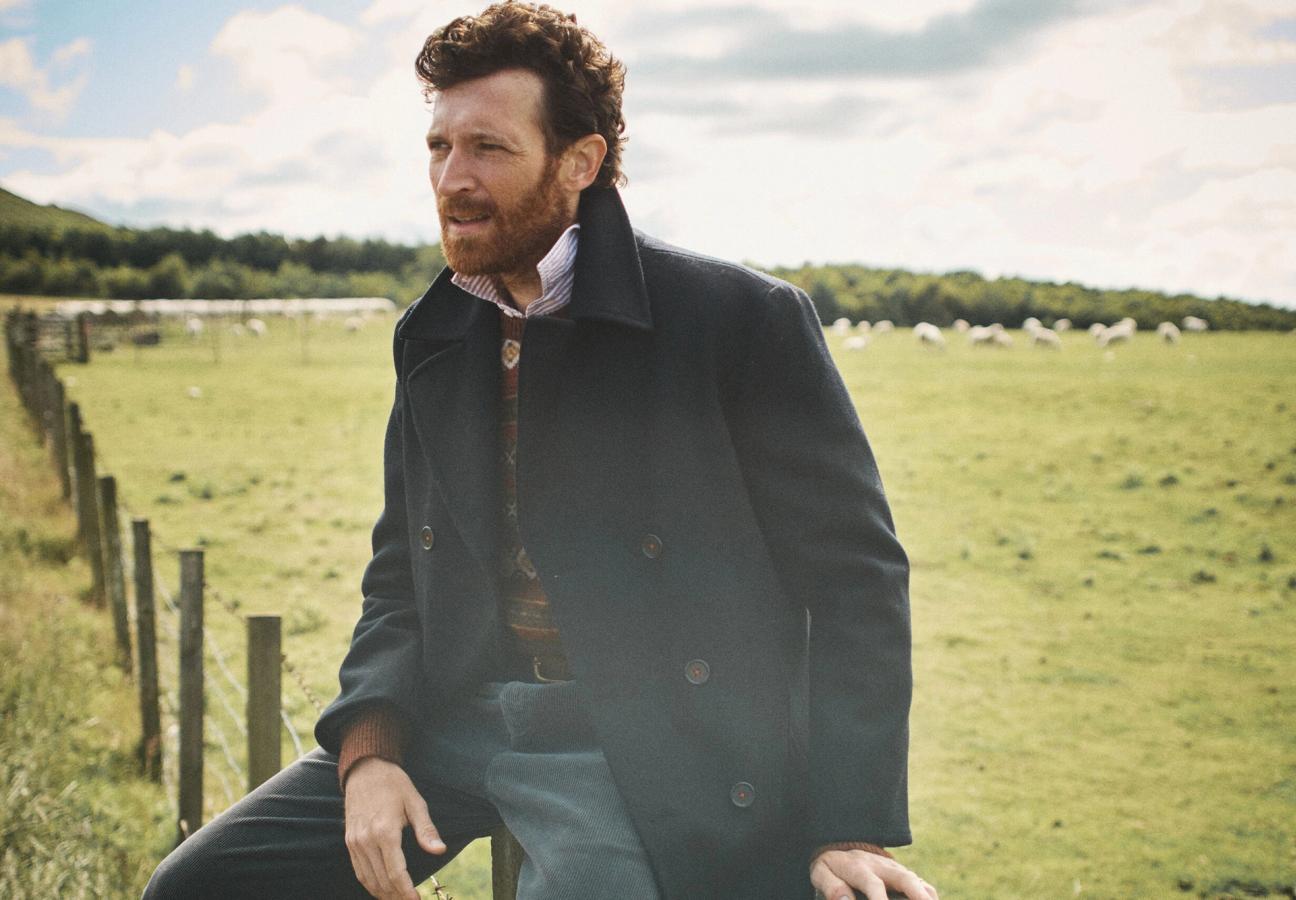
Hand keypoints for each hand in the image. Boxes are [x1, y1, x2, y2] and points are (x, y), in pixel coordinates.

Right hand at [344, 757, 445, 898]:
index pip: (395, 872)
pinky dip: (369, 883)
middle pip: (381, 880)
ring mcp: (355, 842)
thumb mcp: (415, 802)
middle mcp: (366, 840)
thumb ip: (426, 830)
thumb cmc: (394, 784)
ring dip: (382, 893)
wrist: (365, 770)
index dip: (406, 891)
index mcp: (385, 831)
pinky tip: (381, 888)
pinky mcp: (349, 841)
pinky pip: (358, 870)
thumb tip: (439, 850)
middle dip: (396, 896)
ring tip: (397, 899)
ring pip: (367, 879)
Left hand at [810, 848, 938, 899]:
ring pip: (917, 881)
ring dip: (926, 895)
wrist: (842, 849)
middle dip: (917, 894)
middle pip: (904, 878)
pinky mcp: (903, 874)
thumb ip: (831, 886)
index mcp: (859, 867)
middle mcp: (881, 866)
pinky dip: (928, 894)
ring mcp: (895, 869)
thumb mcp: (822, 873)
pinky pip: (921, 883)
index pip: (873, 884)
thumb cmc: (832, 867)